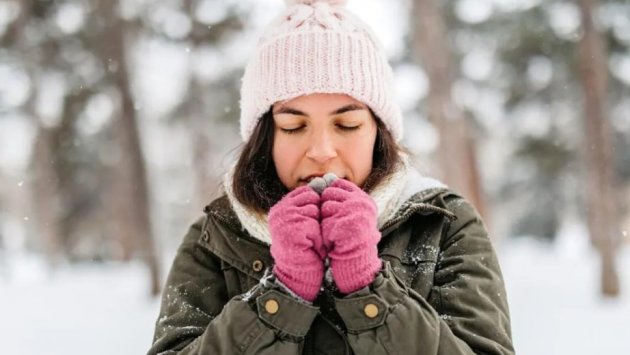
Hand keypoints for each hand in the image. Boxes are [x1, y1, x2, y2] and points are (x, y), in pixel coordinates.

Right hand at [269, 186, 324, 301]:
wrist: (299, 272)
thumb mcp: (307, 220)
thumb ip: (312, 201)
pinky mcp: (291, 230)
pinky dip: (317, 237)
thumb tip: (324, 178)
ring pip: (314, 210)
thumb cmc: (307, 247)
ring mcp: (284, 219)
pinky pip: (314, 224)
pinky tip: (310, 246)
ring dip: (318, 227)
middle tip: (310, 234)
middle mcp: (279, 210)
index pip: (306, 191)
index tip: (313, 221)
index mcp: (282, 207)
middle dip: (317, 215)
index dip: (316, 205)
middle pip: (311, 198)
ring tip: (310, 240)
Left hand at [321, 179, 381, 293]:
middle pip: (329, 193)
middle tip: (336, 226)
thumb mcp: (348, 214)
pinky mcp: (346, 225)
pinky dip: (326, 233)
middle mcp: (362, 203)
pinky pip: (325, 222)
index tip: (333, 212)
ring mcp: (355, 213)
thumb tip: (324, 177)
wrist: (356, 264)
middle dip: (327, 210)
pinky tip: (335, 242)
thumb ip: (339, 197)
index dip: (330, 197)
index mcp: (364, 199)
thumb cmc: (348, 239)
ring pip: (325, 207)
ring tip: (336, 234)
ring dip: (325, 222)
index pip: (338, 184)